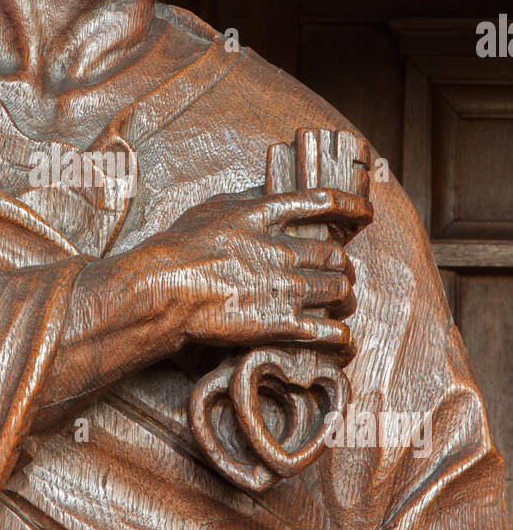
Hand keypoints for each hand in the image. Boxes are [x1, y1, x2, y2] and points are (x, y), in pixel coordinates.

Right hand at [148, 187, 370, 355]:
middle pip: (335, 255)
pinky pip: (328, 331)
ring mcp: (285, 288)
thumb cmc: (178, 247)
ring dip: (345, 296)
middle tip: (341, 272)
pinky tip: (344, 340)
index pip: (322, 203)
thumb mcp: (213, 208)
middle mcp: (282, 250)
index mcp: (266, 217)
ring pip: (338, 289)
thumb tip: (268, 190)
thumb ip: (246, 199)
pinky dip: (343, 337)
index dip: (351, 207)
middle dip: (344, 265)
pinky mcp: (280, 324)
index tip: (365, 214)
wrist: (164, 288)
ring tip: (341, 301)